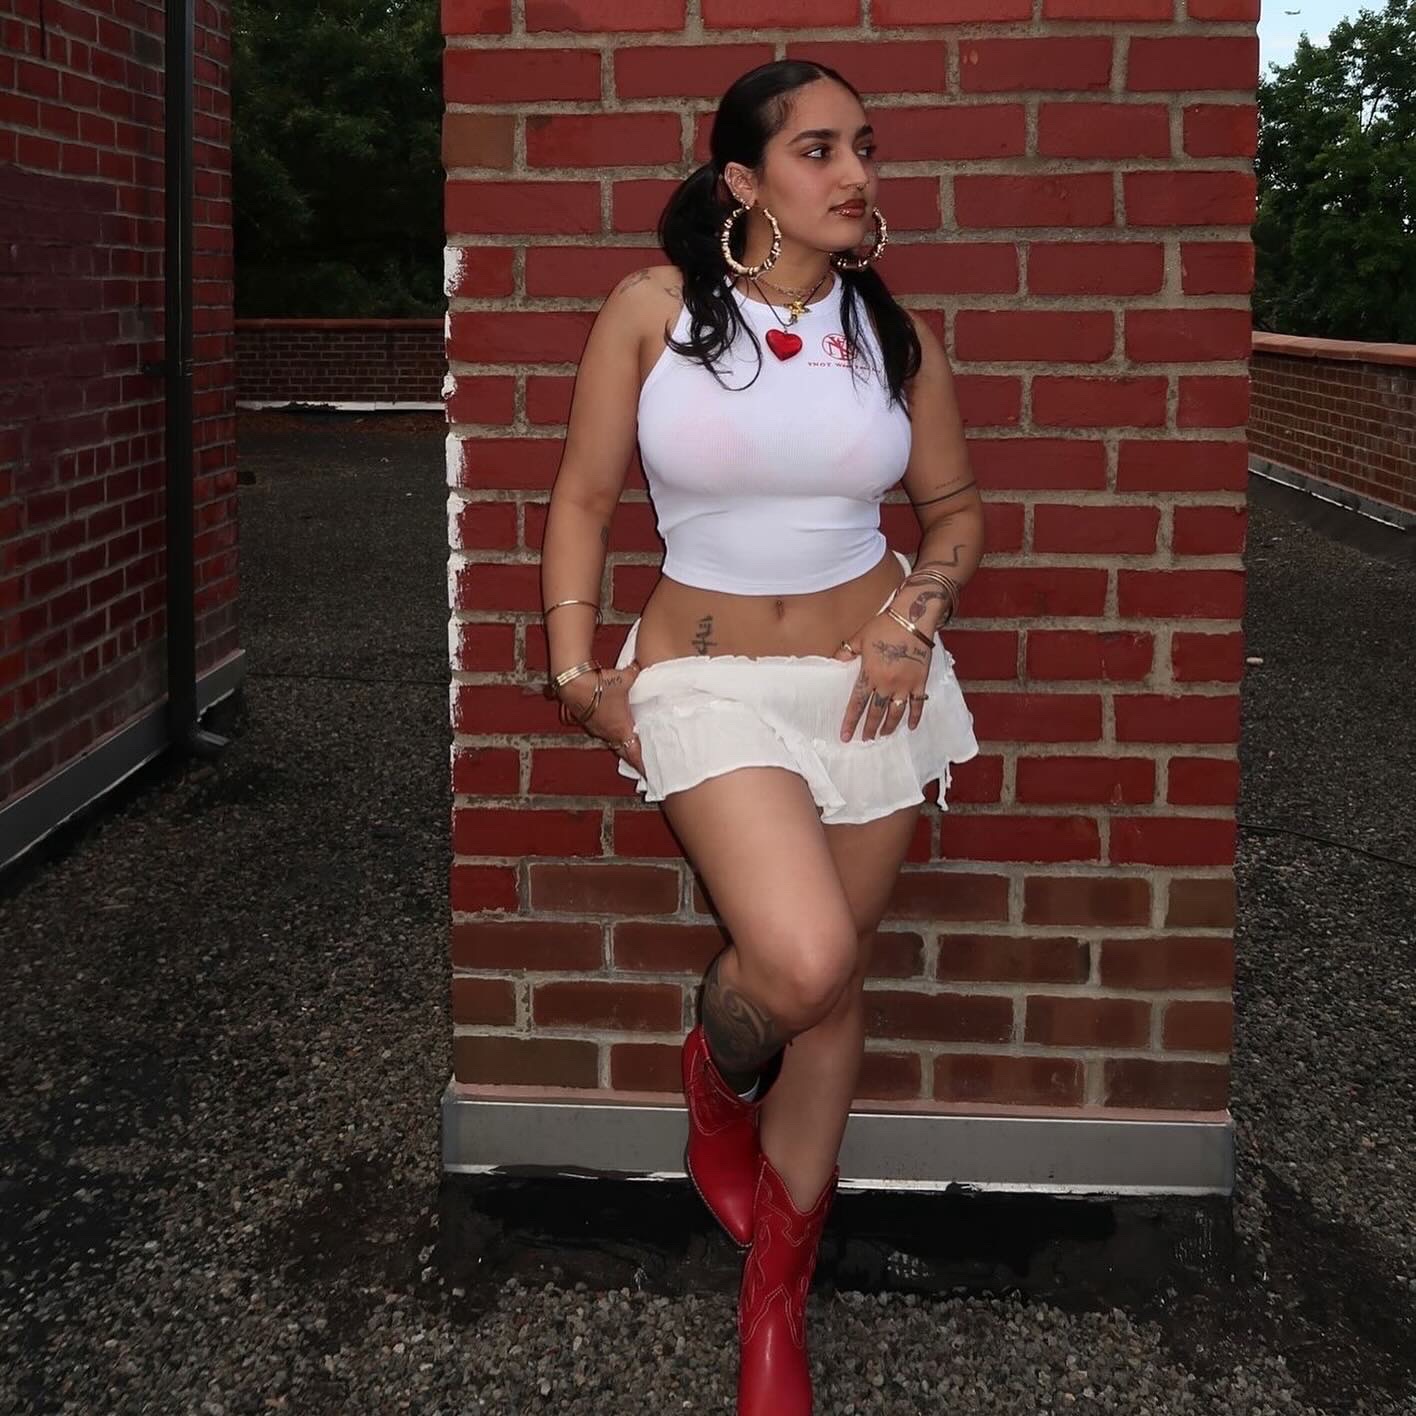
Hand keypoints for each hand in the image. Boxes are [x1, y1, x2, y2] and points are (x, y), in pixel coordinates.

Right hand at [557, 659, 645, 775]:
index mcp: (621, 729)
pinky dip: (612, 734)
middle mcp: (609, 733)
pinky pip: (604, 732)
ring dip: (623, 746)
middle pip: (625, 752)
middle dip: (635, 758)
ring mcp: (597, 728)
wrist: (573, 683)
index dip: (643, 765)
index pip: (635, 753)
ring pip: (614, 742)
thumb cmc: (599, 685)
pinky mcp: (589, 721)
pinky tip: (616, 728)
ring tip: (634, 748)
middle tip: (646, 763)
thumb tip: (641, 668)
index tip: (650, 772)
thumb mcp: (625, 677)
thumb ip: (637, 674)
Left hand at [832, 617, 929, 741]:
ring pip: (895, 712)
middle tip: (864, 740)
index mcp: (869, 674)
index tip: (845, 735)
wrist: (912, 619)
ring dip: (889, 726)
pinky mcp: (920, 681)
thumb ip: (847, 652)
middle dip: (869, 728)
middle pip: (876, 712)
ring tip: (883, 735)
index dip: (851, 721)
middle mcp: (886, 683)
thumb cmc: (884, 625)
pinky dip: (914, 716)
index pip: (857, 703)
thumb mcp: (859, 637)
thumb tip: (836, 662)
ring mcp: (905, 684)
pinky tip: (910, 727)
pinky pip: (918, 703)